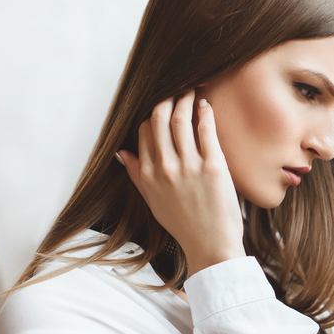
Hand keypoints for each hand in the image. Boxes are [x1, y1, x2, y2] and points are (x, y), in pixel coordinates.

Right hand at [116, 90, 245, 276]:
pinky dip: (204, 113)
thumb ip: (136, 175)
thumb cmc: (184, 225)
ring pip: (180, 120)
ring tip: (193, 90)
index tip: (163, 105)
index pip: (144, 132)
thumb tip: (121, 153)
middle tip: (178, 88)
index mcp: (147, 175)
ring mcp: (188, 167)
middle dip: (167, 98)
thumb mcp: (152, 201)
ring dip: (186, 99)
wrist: (210, 245)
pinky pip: (205, 131)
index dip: (153, 115)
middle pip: (159, 119)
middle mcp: (164, 168)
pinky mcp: (212, 167)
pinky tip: (206, 105)